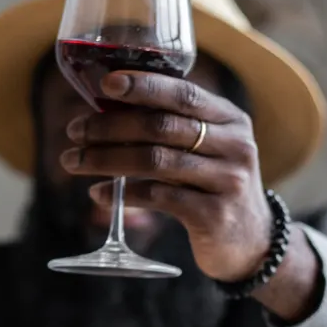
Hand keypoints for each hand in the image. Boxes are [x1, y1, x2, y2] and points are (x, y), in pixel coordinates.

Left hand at [61, 70, 271, 281]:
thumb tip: (105, 109)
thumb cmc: (213, 186)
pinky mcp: (214, 214)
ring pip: (155, 161)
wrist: (252, 242)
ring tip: (73, 161)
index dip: (142, 86)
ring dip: (106, 159)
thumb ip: (170, 128)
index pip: (183, 93)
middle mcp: (235, 144)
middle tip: (74, 130)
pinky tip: (97, 194)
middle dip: (109, 126)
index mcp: (230, 118)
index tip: (105, 84)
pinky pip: (158, 197)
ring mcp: (227, 180)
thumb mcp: (206, 149)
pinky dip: (121, 194)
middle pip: (161, 126)